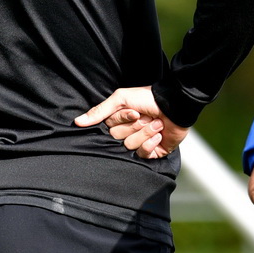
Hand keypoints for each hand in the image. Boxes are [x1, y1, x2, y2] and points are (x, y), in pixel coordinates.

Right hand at [74, 86, 188, 158]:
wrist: (176, 105)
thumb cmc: (149, 98)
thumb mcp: (121, 99)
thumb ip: (100, 111)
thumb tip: (77, 122)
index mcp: (120, 120)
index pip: (110, 128)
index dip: (122, 120)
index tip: (135, 111)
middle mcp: (128, 132)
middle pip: (119, 138)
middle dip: (135, 126)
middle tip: (146, 117)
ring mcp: (141, 142)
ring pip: (130, 146)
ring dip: (145, 133)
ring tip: (157, 123)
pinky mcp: (153, 151)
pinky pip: (143, 154)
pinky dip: (151, 143)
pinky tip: (160, 135)